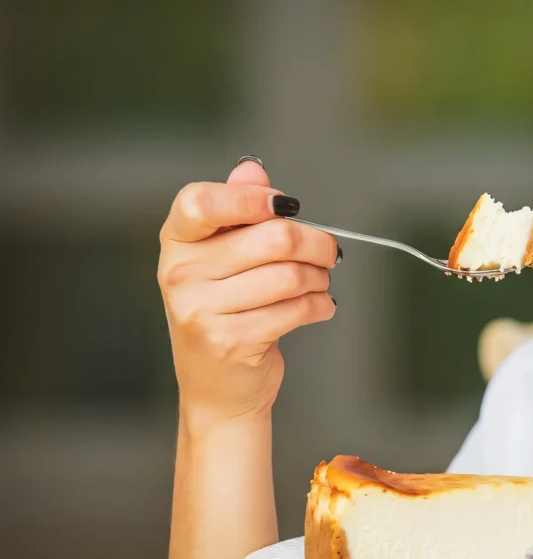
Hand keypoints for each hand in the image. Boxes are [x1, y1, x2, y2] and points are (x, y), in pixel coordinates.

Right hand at [157, 158, 340, 434]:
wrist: (217, 389)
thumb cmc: (225, 313)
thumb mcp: (222, 259)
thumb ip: (236, 210)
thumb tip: (252, 169)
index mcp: (176, 243)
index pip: (201, 201)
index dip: (250, 197)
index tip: (286, 206)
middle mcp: (180, 274)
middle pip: (273, 238)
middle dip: (316, 243)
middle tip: (328, 251)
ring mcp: (201, 311)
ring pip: (291, 275)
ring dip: (321, 278)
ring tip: (320, 283)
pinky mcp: (231, 341)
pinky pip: (298, 309)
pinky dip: (321, 305)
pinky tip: (320, 306)